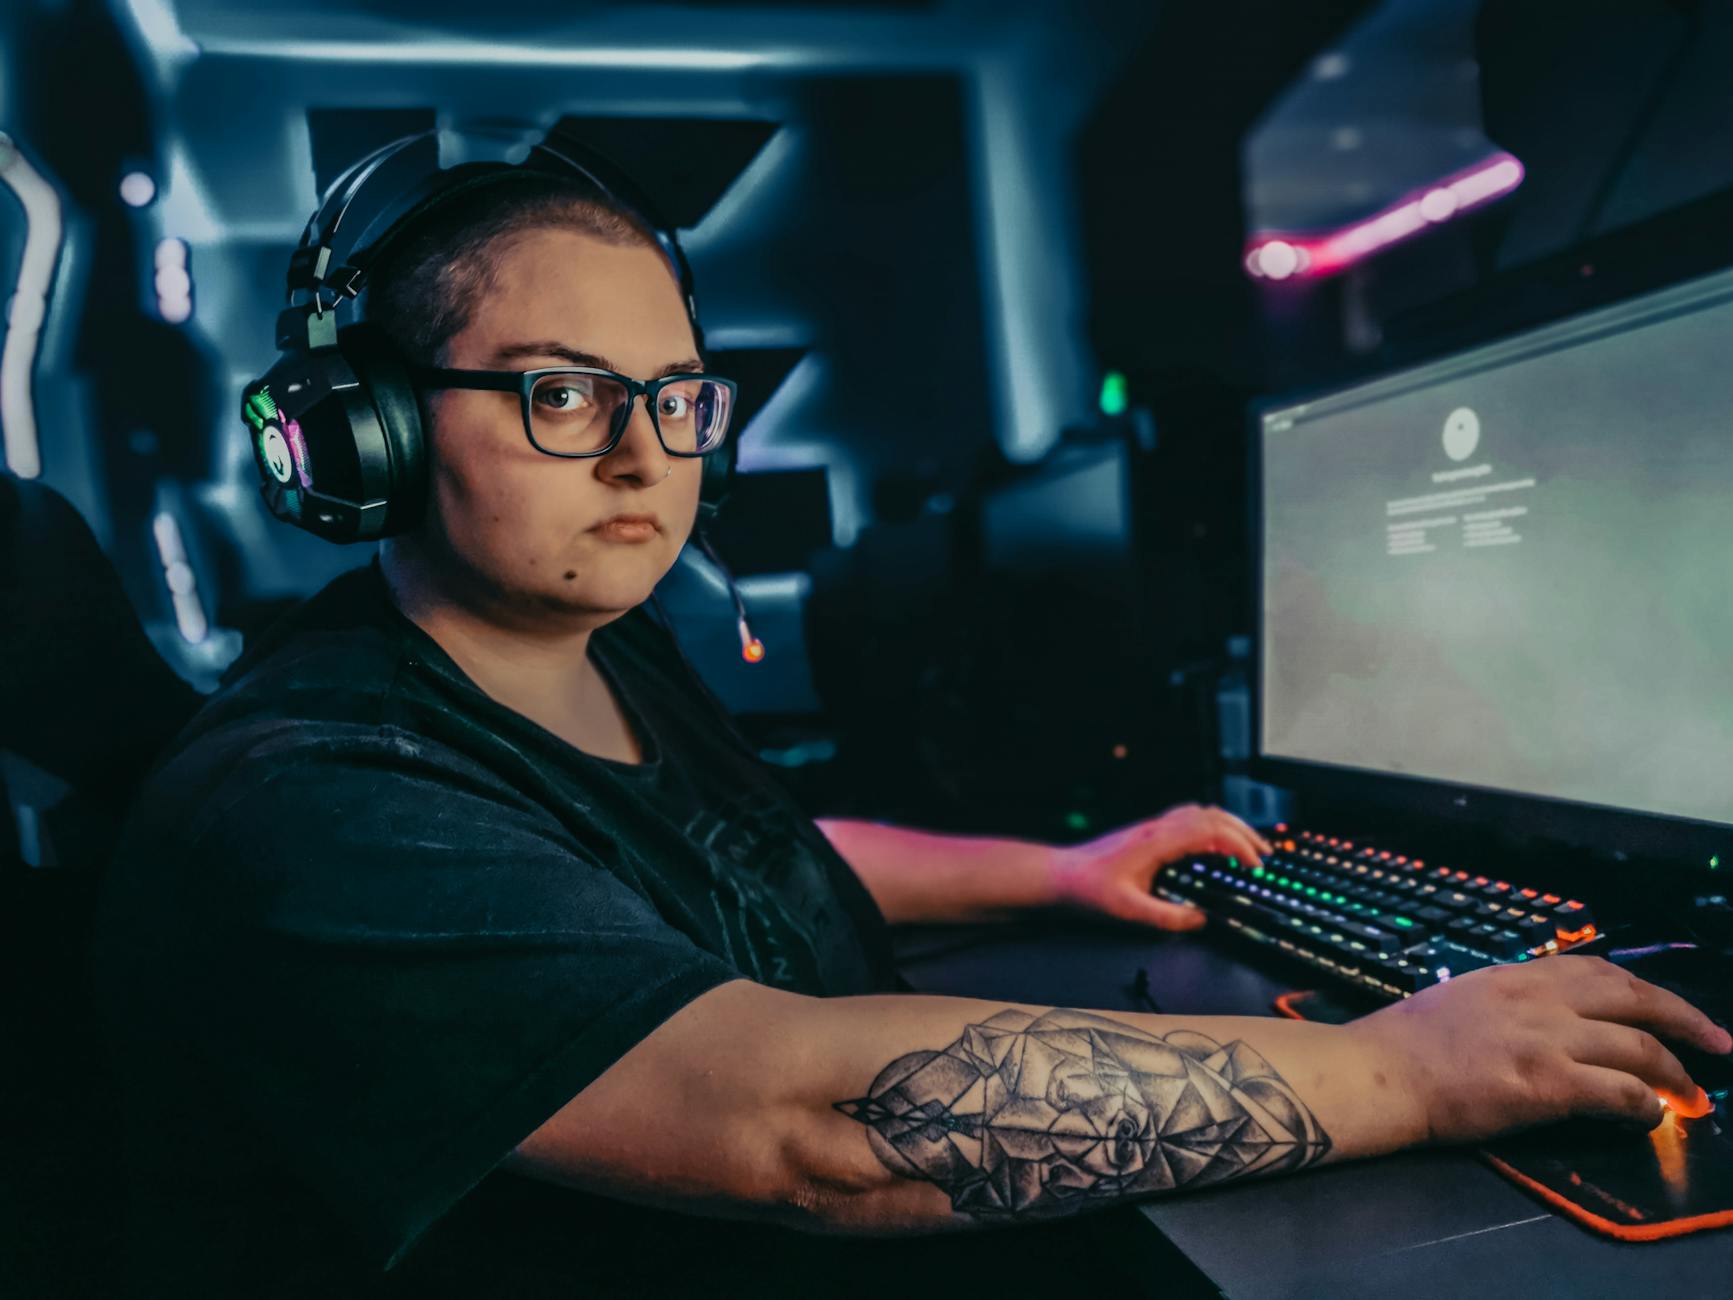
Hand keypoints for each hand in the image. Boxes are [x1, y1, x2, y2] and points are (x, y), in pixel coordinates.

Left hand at [1049, 802, 1272, 931]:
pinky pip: (1187, 817)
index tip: (1253, 866)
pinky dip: (1210, 826)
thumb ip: (1167, 917)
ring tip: (1247, 846)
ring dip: (1228, 826)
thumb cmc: (1089, 890)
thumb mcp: (1129, 911)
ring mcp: (1152, 827)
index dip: (1238, 845)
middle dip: (1243, 832)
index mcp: (1157, 842)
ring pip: (1200, 812)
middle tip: (1263, 854)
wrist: (1061, 874)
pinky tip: (1214, 843)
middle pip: (1211, 814)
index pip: (1209, 831)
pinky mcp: (1147, 832)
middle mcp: (1157, 829)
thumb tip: (1200, 919)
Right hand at [1350, 955, 1732, 1143]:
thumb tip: (1549, 1019)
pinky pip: (1619, 1093)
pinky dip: (1645, 1106)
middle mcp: (1540, 999)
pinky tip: (1650, 1117)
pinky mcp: (1546, 1084)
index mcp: (1519, 975)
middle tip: (1718, 1043)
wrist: (1383, 1072)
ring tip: (1692, 1097)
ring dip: (1676, 1076)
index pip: (1602, 971)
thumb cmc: (1409, 1041)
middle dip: (1687, 1021)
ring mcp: (1546, 1040)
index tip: (1669, 1008)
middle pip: (1637, 1000)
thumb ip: (1512, 1002)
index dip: (1646, 991)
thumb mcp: (1465, 997)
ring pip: (1639, 1049)